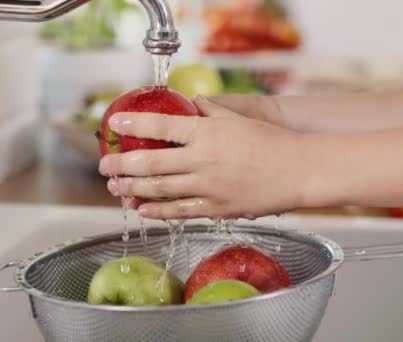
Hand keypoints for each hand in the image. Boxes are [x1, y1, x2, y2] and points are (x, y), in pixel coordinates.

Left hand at [98, 97, 310, 219]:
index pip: (159, 127)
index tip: (114, 125)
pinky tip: (142, 210)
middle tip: (104, 166)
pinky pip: (179, 212)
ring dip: (132, 190)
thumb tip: (190, 104)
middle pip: (150, 165)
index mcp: (205, 133)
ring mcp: (207, 188)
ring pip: (159, 191)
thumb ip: (210, 111)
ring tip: (115, 189)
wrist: (298, 171)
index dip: (132, 125)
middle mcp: (201, 160)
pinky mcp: (216, 209)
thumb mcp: (238, 118)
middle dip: (121, 166)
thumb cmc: (271, 141)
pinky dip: (157, 211)